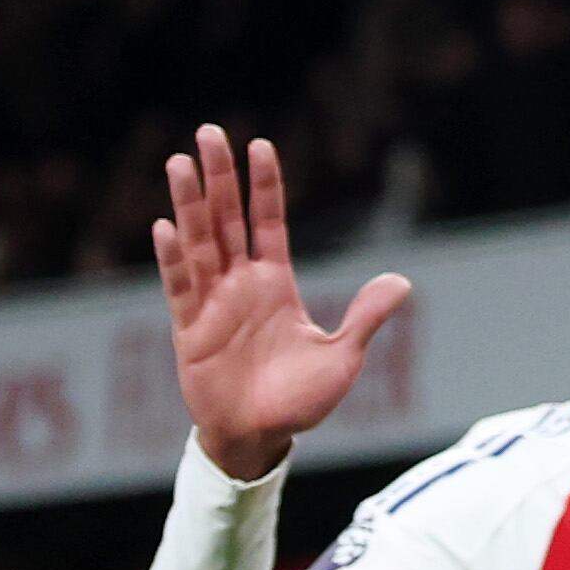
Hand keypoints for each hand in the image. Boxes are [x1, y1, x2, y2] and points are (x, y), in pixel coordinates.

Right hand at [152, 126, 410, 483]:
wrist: (261, 438)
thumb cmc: (300, 401)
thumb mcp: (342, 357)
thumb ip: (365, 317)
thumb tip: (402, 281)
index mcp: (275, 285)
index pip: (268, 223)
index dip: (264, 186)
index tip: (259, 145)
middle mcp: (240, 285)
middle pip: (227, 220)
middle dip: (219, 177)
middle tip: (209, 131)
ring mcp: (212, 304)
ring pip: (199, 243)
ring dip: (190, 204)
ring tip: (180, 162)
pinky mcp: (190, 330)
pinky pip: (180, 288)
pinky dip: (173, 260)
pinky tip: (167, 227)